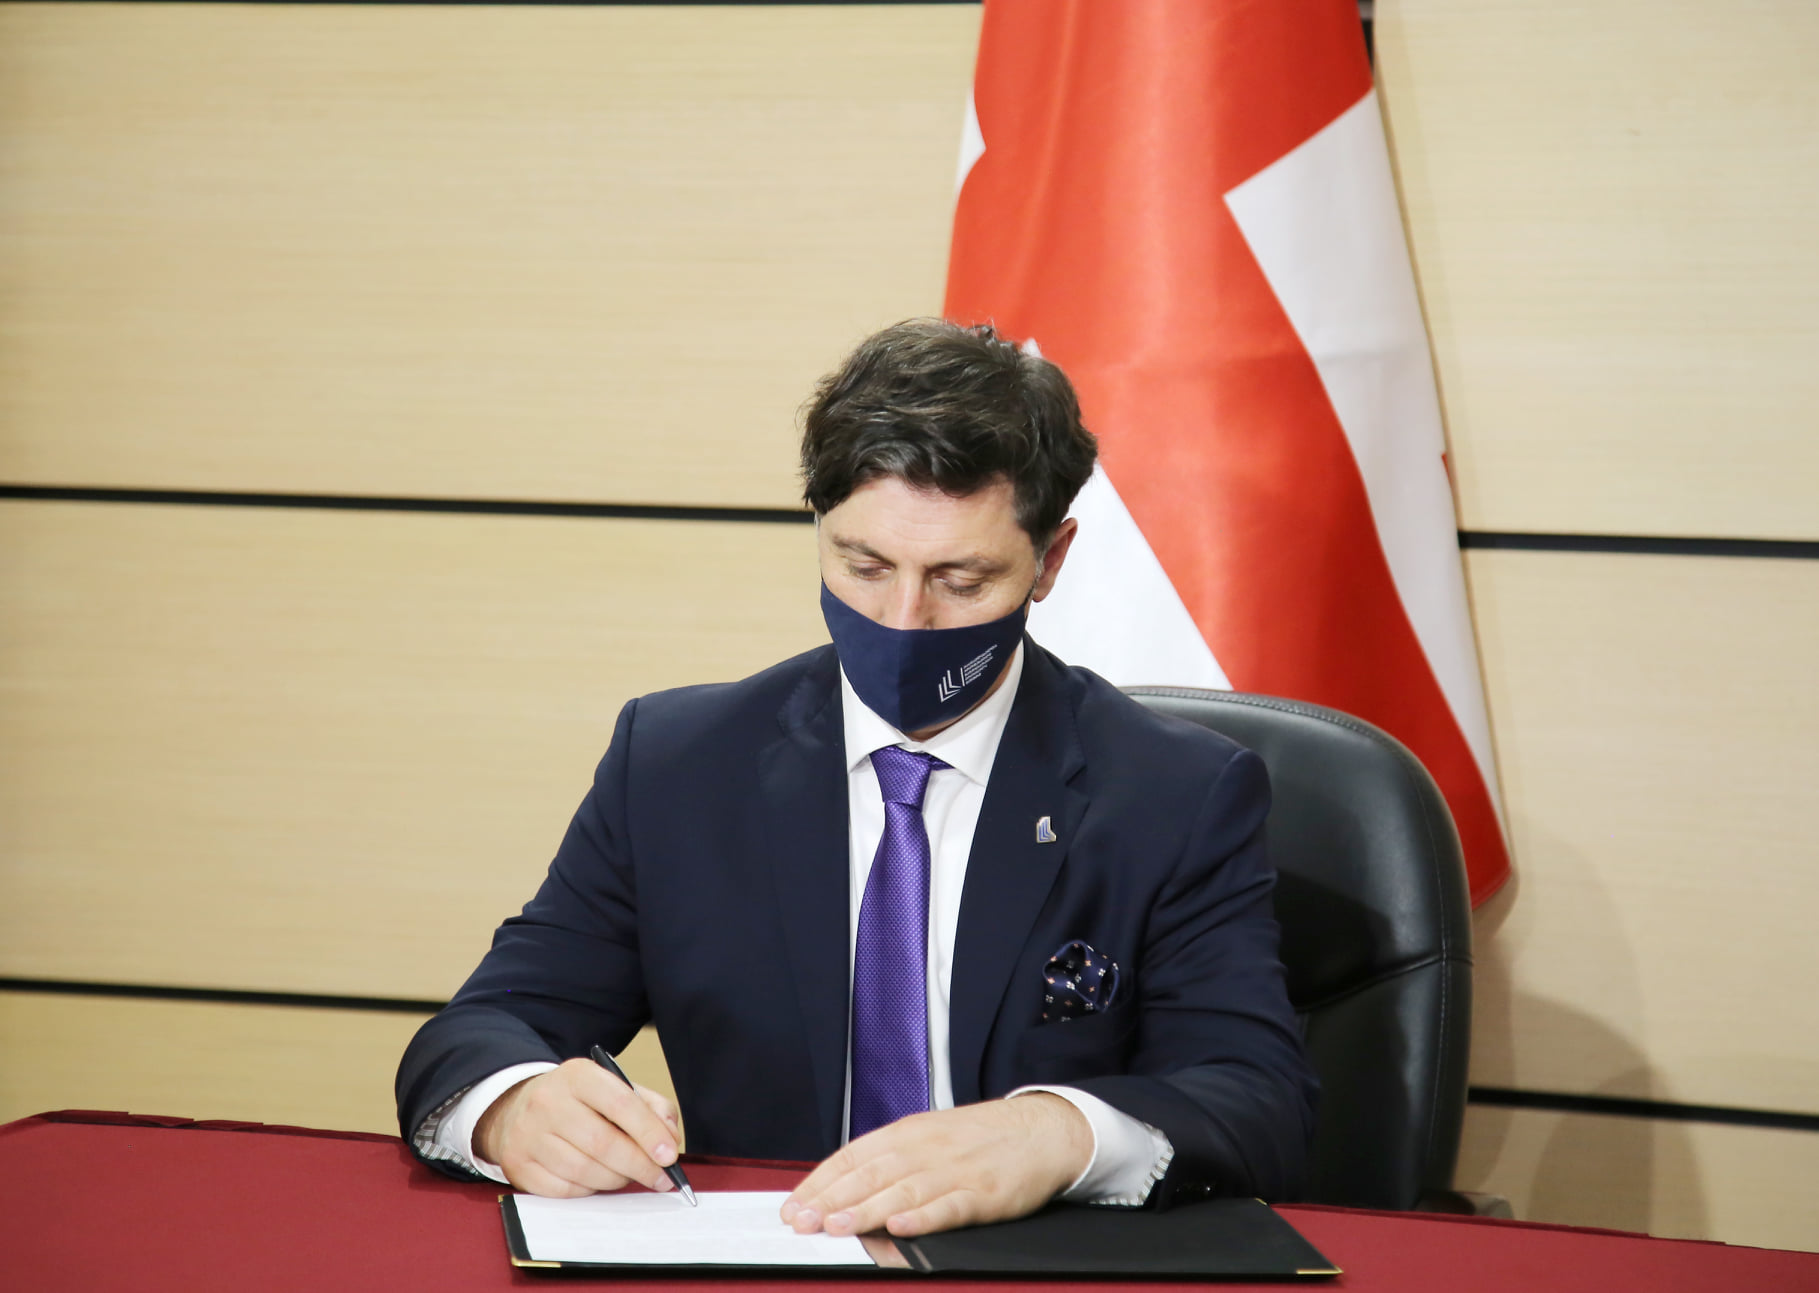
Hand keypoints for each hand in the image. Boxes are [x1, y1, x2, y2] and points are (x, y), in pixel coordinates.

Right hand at [473, 1058, 681, 1197]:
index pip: (620, 1103)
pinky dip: (589, 1190)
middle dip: (639, 1165)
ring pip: (584, 1171)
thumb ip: (651, 1108)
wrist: (518, 1109)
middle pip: (603, 1143)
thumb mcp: (615, 1088)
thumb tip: (670, 1140)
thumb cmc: (579, 1102)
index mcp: (577, 1075)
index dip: (649, 1132)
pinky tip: (598, 1180)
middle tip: (660, 1177)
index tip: (669, 1155)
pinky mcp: (518, 1165)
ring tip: (629, 1175)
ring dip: (616, 1180)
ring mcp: (529, 1135)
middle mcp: (548, 1101)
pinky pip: (565, 1190)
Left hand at [780, 1093, 1092, 1237]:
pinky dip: (924, 1216)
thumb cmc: (979, 1138)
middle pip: (872, 1173)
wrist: (1040, 1130)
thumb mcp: (928, 1136)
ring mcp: (956, 1171)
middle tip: (802, 1221)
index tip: (792, 1206)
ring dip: (867, 1209)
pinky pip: (950, 1206)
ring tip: (837, 1226)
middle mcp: (926, 1148)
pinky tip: (902, 1226)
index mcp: (907, 1132)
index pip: (853, 1155)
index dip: (820, 1182)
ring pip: (903, 1190)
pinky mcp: (985, 1194)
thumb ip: (889, 1162)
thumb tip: (843, 1193)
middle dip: (832, 1199)